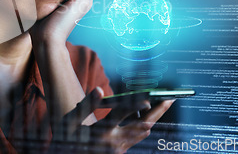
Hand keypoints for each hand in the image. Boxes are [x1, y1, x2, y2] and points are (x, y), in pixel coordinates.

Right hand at [49, 87, 174, 153]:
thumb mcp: (70, 121)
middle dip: (158, 111)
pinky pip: (138, 136)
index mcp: (100, 133)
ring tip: (164, 102)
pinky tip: (144, 112)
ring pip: (143, 132)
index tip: (147, 98)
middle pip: (142, 125)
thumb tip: (99, 89)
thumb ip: (86, 105)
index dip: (134, 105)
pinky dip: (144, 123)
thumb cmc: (67, 138)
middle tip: (171, 98)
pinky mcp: (121, 152)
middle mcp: (114, 142)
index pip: (121, 116)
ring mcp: (120, 149)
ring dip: (155, 117)